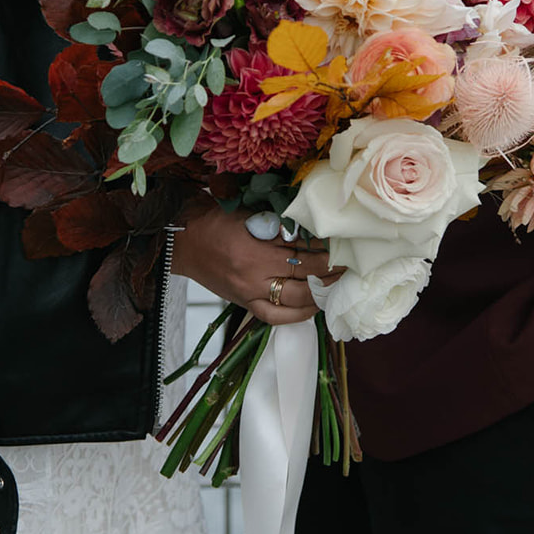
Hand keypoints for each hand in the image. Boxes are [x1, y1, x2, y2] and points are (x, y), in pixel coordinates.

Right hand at [171, 205, 333, 325]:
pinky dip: (298, 315)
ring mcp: (248, 293)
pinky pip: (275, 317)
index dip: (327, 251)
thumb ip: (281, 227)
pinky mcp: (244, 304)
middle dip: (331, 272)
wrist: (184, 242)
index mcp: (255, 247)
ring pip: (295, 300)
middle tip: (349, 266)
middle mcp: (253, 274)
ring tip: (337, 285)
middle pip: (304, 277)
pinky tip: (313, 307)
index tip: (344, 247)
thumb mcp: (250, 216)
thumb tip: (315, 234)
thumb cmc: (215, 221)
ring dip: (321, 293)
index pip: (303, 252)